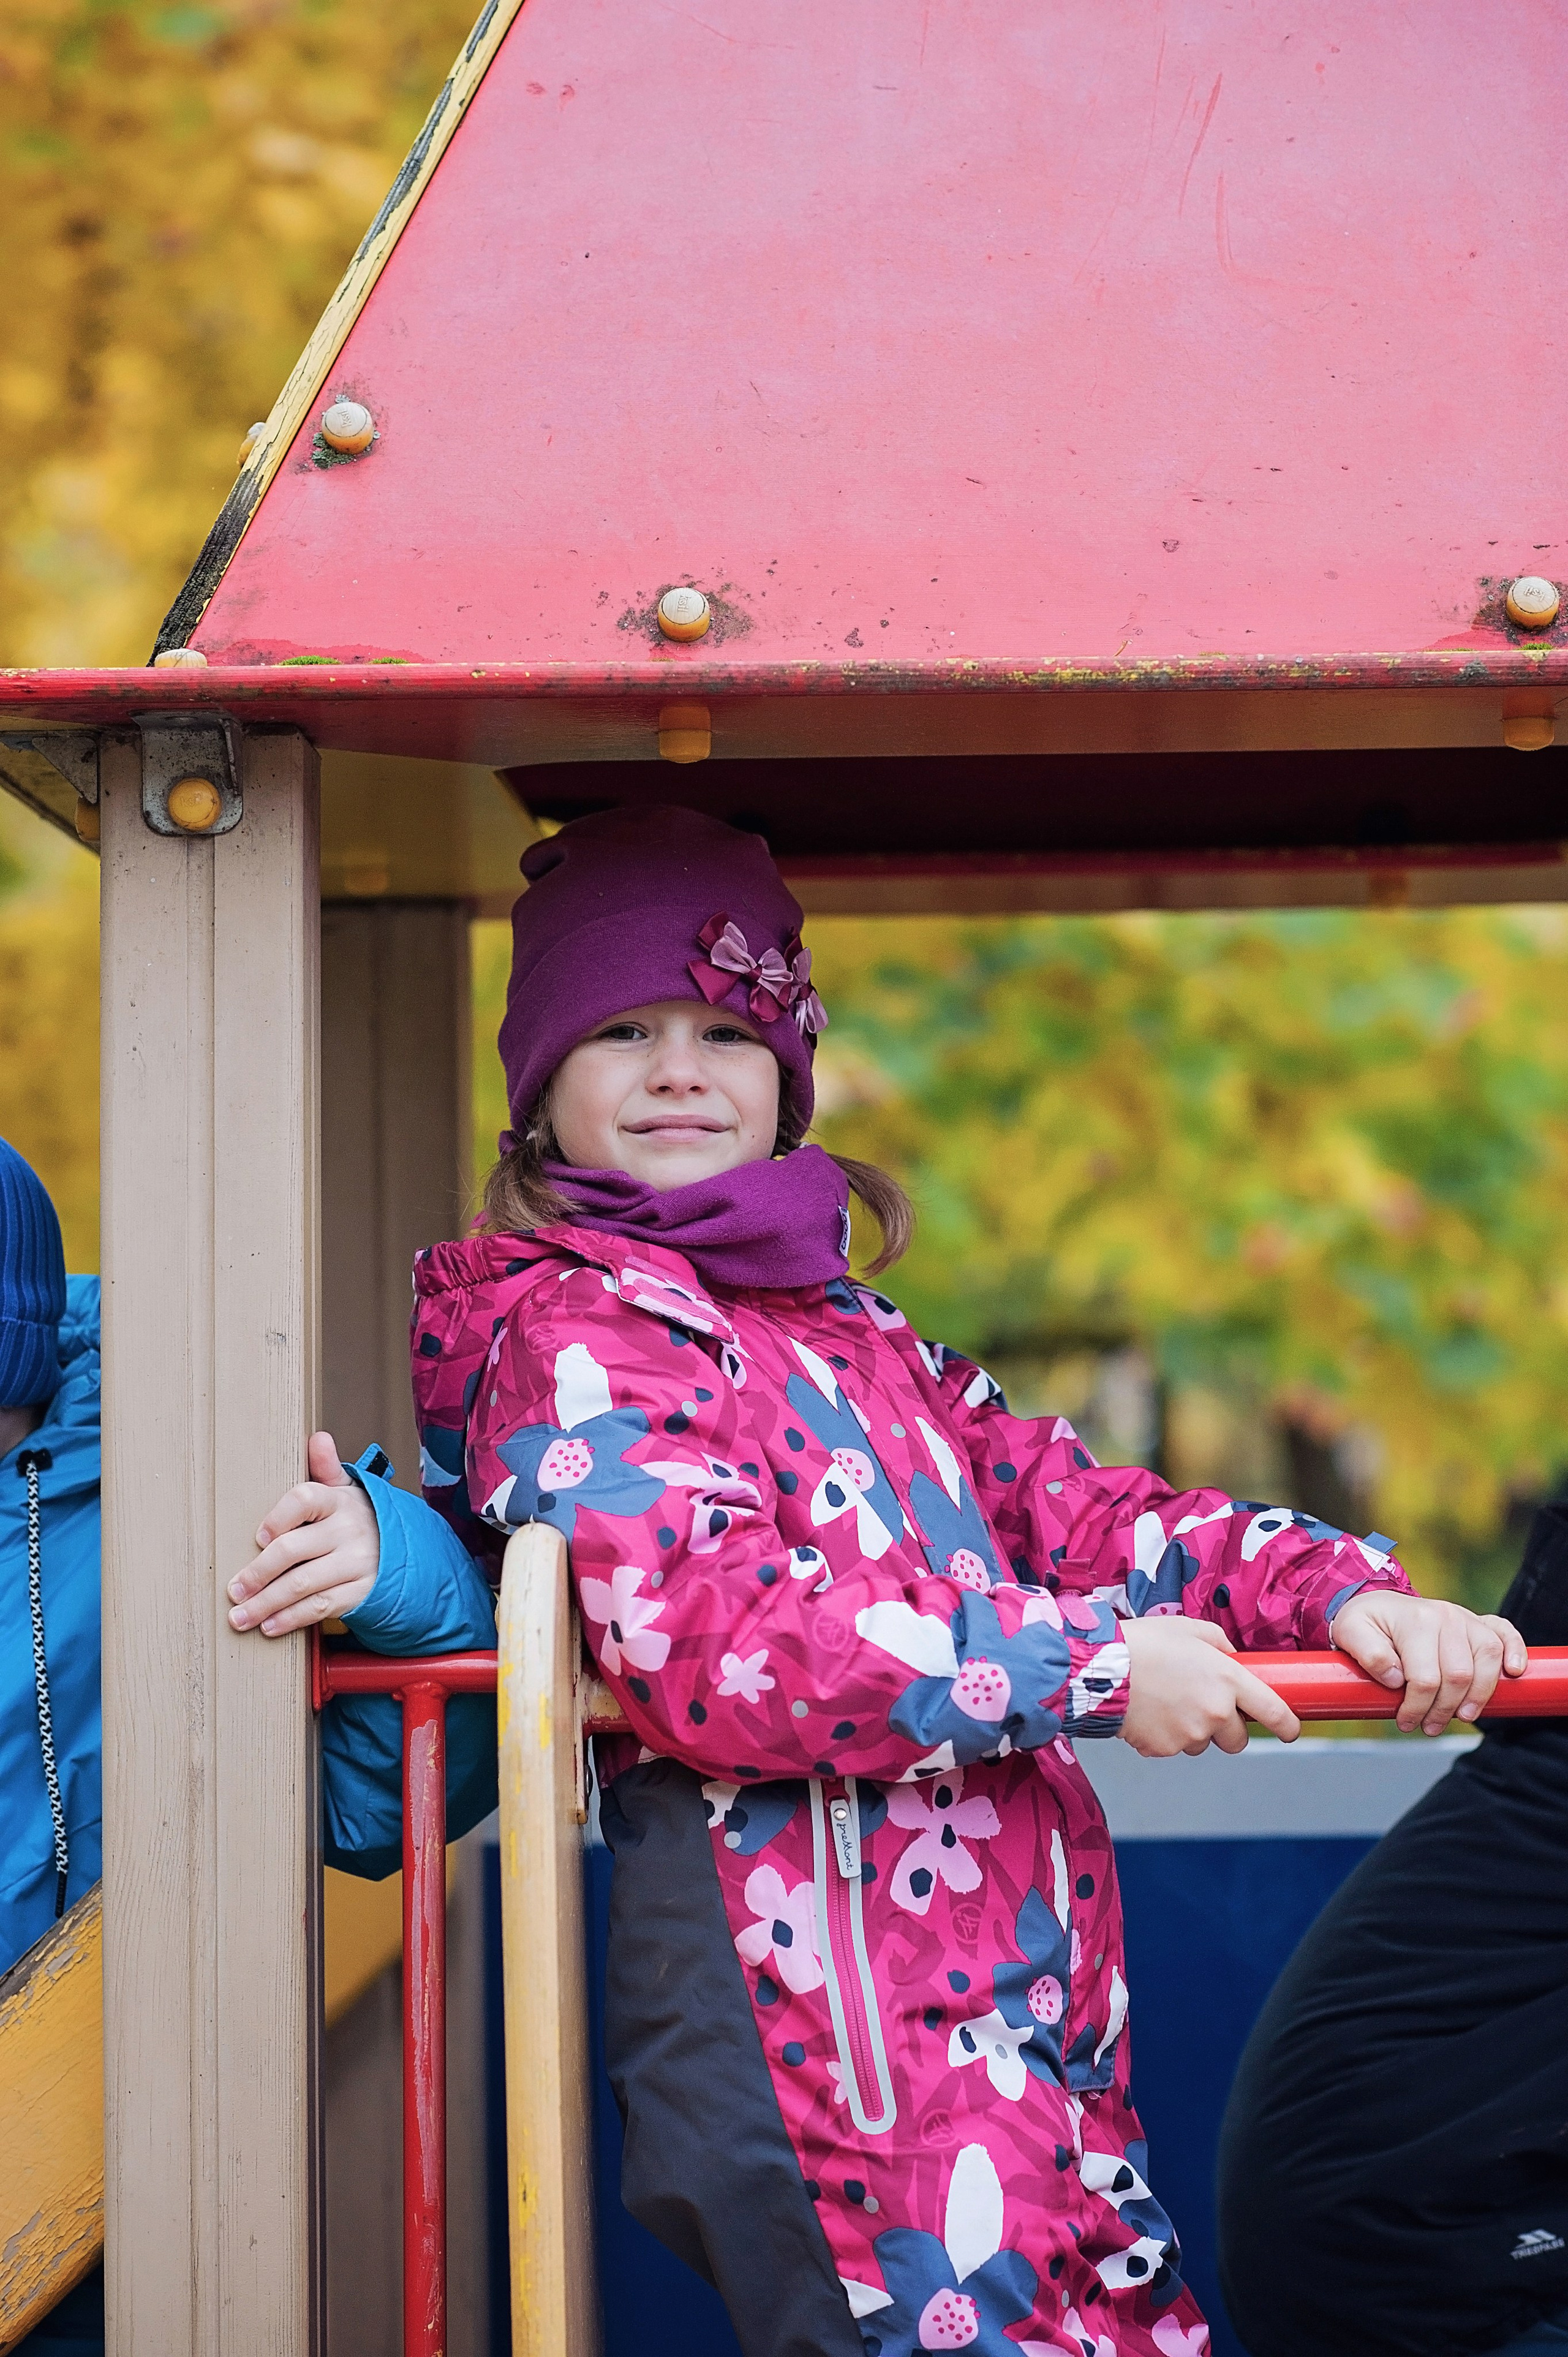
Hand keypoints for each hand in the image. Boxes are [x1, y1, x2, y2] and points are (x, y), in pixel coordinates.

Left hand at [227, 1431, 379, 1637]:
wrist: (405, 1551)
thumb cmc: (358, 1518)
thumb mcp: (346, 1490)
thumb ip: (326, 1468)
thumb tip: (318, 1438)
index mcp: (339, 1500)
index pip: (305, 1499)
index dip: (278, 1516)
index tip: (258, 1536)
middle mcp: (348, 1531)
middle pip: (294, 1550)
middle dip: (258, 1572)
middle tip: (233, 1590)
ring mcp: (356, 1563)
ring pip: (303, 1585)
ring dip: (267, 1603)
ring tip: (240, 1616)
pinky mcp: (360, 1592)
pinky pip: (321, 1607)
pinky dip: (292, 1619)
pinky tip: (270, 1626)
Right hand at [1120, 1616, 1301, 1756]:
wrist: (1100, 1667)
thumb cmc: (1143, 1643)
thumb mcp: (1188, 1628)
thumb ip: (1218, 1643)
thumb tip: (1231, 1657)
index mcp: (1228, 1680)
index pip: (1274, 1711)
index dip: (1288, 1725)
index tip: (1291, 1729)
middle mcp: (1216, 1712)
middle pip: (1237, 1739)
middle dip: (1227, 1728)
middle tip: (1203, 1707)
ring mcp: (1190, 1735)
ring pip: (1202, 1743)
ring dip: (1193, 1730)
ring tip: (1166, 1703)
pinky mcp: (1165, 1749)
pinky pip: (1173, 1747)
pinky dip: (1165, 1734)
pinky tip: (1148, 1712)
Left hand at [1329, 1590, 1526, 1733]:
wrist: (1379, 1605)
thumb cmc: (1365, 1623)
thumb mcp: (1350, 1633)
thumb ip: (1368, 1654)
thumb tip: (1395, 1679)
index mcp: (1414, 1620)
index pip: (1425, 1677)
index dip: (1416, 1708)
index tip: (1406, 1723)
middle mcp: (1445, 1616)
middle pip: (1459, 1675)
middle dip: (1444, 1710)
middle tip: (1428, 1727)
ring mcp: (1465, 1618)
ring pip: (1487, 1661)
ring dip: (1478, 1697)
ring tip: (1461, 1717)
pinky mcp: (1479, 1623)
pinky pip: (1505, 1633)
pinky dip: (1515, 1651)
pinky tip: (1514, 1672)